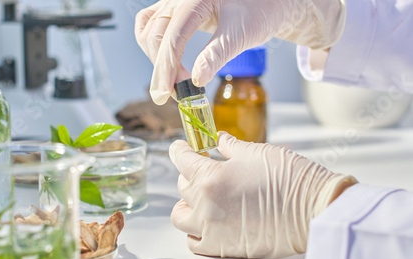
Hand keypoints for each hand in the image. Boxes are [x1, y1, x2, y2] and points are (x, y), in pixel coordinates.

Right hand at [135, 0, 345, 104]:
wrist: (264, 3)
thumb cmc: (258, 12)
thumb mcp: (241, 34)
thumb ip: (217, 54)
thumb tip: (196, 81)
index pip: (173, 35)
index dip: (167, 67)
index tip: (168, 93)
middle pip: (156, 35)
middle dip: (162, 69)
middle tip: (175, 96)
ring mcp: (172, 3)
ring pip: (149, 32)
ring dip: (157, 61)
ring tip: (174, 84)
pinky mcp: (172, 11)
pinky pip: (149, 26)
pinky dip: (152, 47)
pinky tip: (163, 64)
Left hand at [169, 132, 356, 258]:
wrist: (314, 209)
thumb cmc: (290, 179)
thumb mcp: (256, 152)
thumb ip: (230, 147)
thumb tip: (219, 140)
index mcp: (211, 177)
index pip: (181, 159)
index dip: (180, 150)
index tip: (181, 148)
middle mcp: (205, 205)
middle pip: (182, 185)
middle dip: (190, 174)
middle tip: (205, 169)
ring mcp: (211, 230)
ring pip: (181, 216)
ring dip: (187, 204)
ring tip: (201, 197)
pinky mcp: (222, 248)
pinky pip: (193, 241)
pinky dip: (195, 230)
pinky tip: (207, 220)